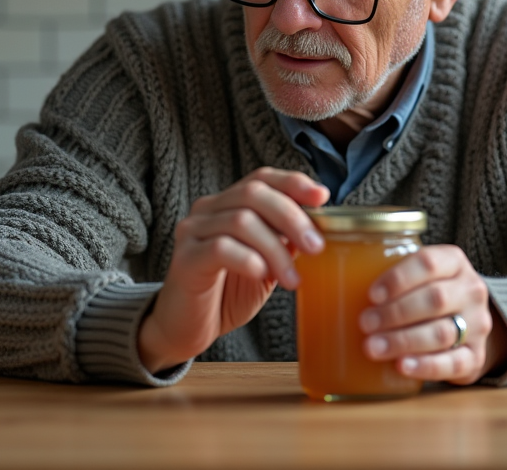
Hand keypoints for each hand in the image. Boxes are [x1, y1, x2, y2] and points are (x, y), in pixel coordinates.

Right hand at [138, 168, 327, 373]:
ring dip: (276, 249)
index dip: (293, 183)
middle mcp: (207, 209)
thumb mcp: (266, 265)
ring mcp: (192, 232)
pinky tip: (262, 275)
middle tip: (316, 247)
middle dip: (292, 218)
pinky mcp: (184, 259)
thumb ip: (285, 243)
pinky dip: (249, 259)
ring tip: (292, 279)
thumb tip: (319, 230)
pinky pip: (220, 248)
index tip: (322, 198)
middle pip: (253, 193)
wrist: (186, 328)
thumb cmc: (227, 294)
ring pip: (241, 221)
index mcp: (228, 204)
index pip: (261, 178)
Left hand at [359, 245, 506, 385]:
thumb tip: (328, 279)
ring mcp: (478, 325)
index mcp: (454, 263)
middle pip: (435, 299)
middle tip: (365, 323)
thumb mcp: (418, 276)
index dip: (399, 278)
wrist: (468, 324)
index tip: (372, 294)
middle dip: (395, 312)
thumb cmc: (427, 295)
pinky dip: (426, 365)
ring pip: (442, 332)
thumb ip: (389, 275)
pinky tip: (401, 366)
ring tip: (373, 347)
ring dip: (403, 340)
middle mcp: (471, 290)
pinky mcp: (476, 357)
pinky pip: (454, 363)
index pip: (430, 262)